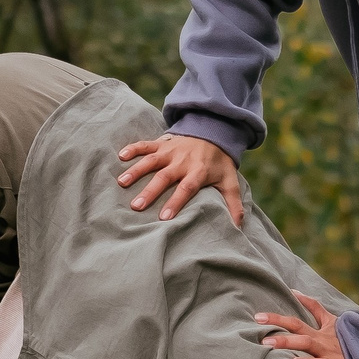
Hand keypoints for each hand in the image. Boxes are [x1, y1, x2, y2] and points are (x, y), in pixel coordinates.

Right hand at [117, 134, 243, 225]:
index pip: (186, 188)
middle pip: (165, 177)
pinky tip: (121, 156)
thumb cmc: (219, 162)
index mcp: (198, 172)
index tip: (163, 218)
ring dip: (136, 170)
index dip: (175, 202)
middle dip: (150, 191)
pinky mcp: (162, 143)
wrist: (214, 132)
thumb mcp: (230, 181)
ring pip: (151, 160)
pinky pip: (146, 144)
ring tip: (122, 183)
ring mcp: (171, 151)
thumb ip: (233, 203)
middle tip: (136, 206)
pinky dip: (134, 148)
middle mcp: (183, 161)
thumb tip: (238, 226)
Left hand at [256, 291, 351, 358]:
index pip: (296, 323)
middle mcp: (326, 347)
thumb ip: (313, 306)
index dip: (278, 319)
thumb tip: (294, 291)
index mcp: (320, 335)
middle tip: (265, 342)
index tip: (257, 317)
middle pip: (304, 341)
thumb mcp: (331, 320)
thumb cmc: (344, 339)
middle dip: (286, 341)